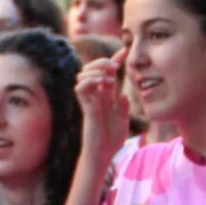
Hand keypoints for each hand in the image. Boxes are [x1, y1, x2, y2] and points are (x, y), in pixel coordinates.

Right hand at [74, 50, 131, 166]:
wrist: (104, 154)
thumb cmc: (111, 139)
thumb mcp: (123, 119)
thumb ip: (123, 106)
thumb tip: (124, 95)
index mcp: (106, 96)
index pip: (108, 72)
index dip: (115, 59)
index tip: (125, 50)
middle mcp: (96, 96)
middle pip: (92, 69)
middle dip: (102, 61)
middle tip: (115, 65)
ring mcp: (90, 101)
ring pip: (83, 75)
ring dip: (95, 70)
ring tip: (107, 76)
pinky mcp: (86, 108)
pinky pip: (80, 88)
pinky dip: (89, 81)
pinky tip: (101, 83)